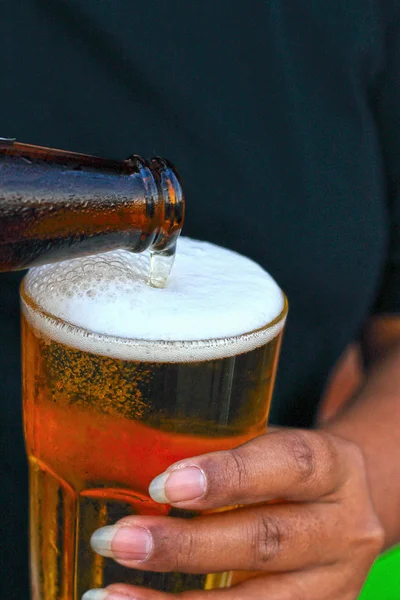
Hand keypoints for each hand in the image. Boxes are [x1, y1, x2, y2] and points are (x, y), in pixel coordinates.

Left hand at [85, 429, 383, 598]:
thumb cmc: (287, 471)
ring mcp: (337, 583)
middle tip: (120, 541)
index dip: (227, 475)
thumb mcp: (271, 447)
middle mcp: (344, 527)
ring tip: (113, 595)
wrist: (347, 510)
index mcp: (334, 467)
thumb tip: (136, 467)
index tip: (162, 486)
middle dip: (187, 546)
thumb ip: (224, 456)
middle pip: (268, 540)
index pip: (289, 465)